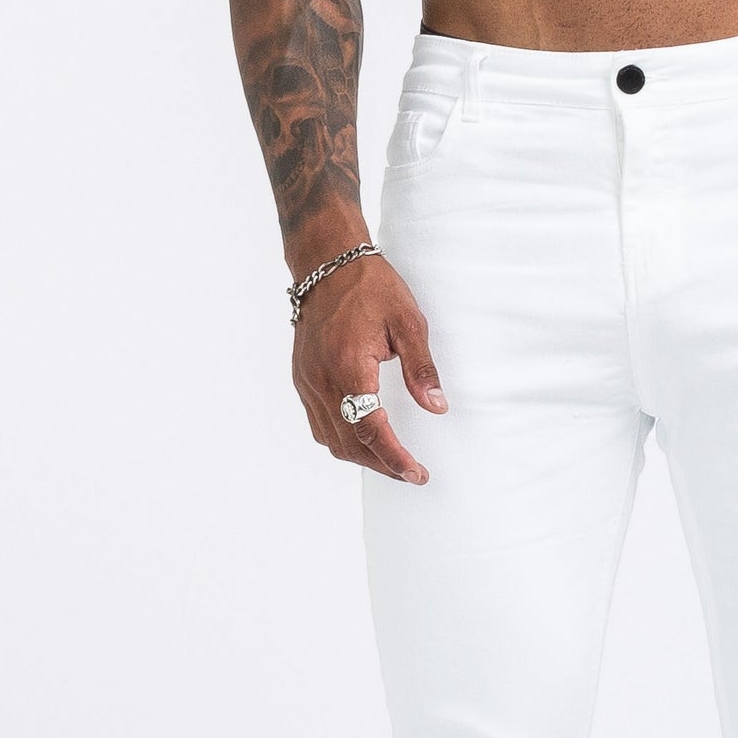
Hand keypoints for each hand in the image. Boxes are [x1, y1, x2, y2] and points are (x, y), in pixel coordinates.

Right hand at [293, 255, 444, 482]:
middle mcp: (321, 380)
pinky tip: (361, 437)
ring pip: (329, 438)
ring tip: (390, 460)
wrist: (327, 264)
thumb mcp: (407, 322)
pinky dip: (340, 438)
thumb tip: (436, 407)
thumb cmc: (370, 287)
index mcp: (349, 367)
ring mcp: (307, 381)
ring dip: (359, 456)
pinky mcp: (302, 378)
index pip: (369, 430)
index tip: (416, 473)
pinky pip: (318, 422)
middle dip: (381, 464)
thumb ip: (421, 368)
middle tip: (411, 472)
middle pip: (348, 443)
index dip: (394, 458)